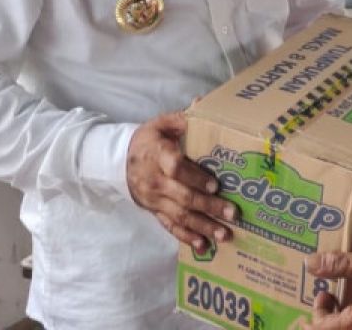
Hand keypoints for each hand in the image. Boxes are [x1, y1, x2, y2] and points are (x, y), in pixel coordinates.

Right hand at [126, 111, 236, 252]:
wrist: (118, 161)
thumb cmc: (148, 140)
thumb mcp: (161, 123)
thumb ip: (182, 118)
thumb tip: (203, 104)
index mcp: (157, 155)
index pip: (175, 168)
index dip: (195, 177)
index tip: (215, 183)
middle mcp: (155, 181)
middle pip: (183, 196)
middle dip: (209, 206)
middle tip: (232, 213)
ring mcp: (154, 199)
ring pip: (180, 215)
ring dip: (203, 226)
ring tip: (224, 234)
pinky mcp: (154, 211)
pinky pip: (170, 226)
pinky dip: (186, 238)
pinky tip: (203, 246)